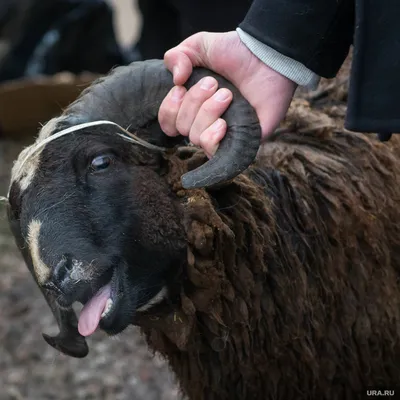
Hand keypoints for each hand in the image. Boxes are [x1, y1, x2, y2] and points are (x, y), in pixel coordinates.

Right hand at [158, 31, 296, 156]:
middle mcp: (205, 122)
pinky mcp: (240, 142)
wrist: (266, 56)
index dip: (169, 109)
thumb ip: (178, 57)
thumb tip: (176, 81)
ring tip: (227, 96)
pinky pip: (215, 153)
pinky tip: (223, 124)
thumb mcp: (199, 46)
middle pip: (183, 128)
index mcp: (193, 105)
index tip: (181, 88)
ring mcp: (223, 134)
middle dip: (194, 102)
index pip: (169, 122)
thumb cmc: (235, 52)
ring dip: (207, 113)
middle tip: (214, 84)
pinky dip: (213, 139)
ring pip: (197, 138)